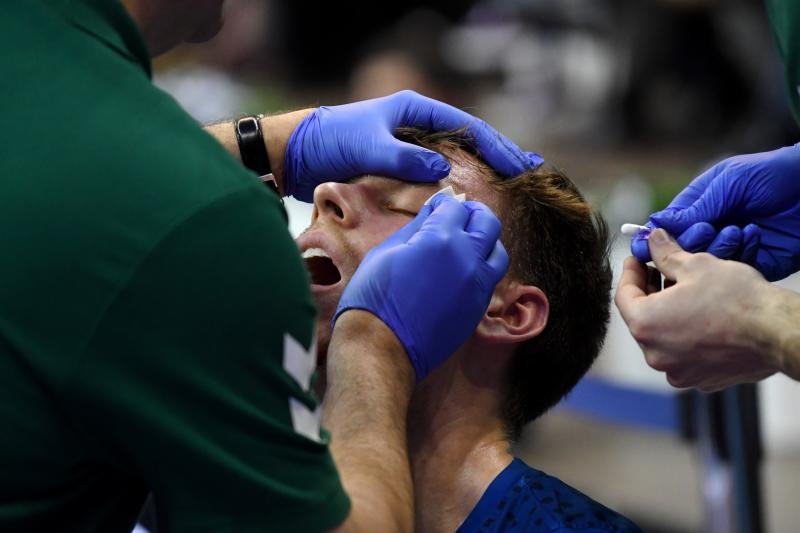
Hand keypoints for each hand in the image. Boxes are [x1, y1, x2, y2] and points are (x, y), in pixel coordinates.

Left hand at [284, 90, 543, 200]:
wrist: (297, 154)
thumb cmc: (330, 142)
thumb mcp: (368, 147)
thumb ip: (404, 158)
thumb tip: (443, 171)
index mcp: (415, 110)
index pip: (467, 127)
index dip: (496, 146)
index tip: (519, 166)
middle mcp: (417, 126)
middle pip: (469, 141)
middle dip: (500, 156)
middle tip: (530, 175)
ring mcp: (410, 146)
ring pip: (457, 158)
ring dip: (483, 171)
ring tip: (512, 186)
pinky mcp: (400, 167)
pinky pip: (438, 175)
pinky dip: (459, 184)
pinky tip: (473, 198)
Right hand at [333, 194, 508, 380]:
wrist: (381, 347)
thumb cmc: (373, 297)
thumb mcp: (386, 252)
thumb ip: (415, 229)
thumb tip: (432, 213)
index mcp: (441, 239)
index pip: (455, 207)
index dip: (444, 203)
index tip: (437, 206)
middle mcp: (468, 258)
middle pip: (488, 223)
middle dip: (474, 213)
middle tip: (460, 215)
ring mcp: (477, 285)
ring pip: (498, 252)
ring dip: (486, 241)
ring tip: (469, 242)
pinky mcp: (478, 308)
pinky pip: (491, 279)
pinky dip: (482, 267)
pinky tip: (464, 269)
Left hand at [617, 229, 780, 390]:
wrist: (777, 332)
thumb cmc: (736, 299)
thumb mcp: (695, 265)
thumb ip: (665, 254)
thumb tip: (652, 239)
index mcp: (646, 326)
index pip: (622, 296)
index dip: (630, 273)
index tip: (637, 259)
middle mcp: (656, 355)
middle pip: (642, 318)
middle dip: (649, 292)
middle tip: (659, 270)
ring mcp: (678, 372)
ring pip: (663, 337)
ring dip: (668, 313)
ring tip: (684, 291)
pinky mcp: (701, 380)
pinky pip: (684, 353)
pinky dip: (686, 334)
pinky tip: (702, 316)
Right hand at [631, 144, 799, 280]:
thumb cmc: (772, 175)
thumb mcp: (728, 183)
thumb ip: (694, 207)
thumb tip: (656, 224)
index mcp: (699, 206)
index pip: (667, 227)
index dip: (655, 238)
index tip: (646, 246)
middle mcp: (711, 228)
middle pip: (683, 249)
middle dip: (693, 241)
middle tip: (710, 228)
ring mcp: (731, 247)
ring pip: (707, 262)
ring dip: (720, 247)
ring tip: (739, 229)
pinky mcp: (753, 262)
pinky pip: (735, 269)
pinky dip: (743, 252)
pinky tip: (756, 235)